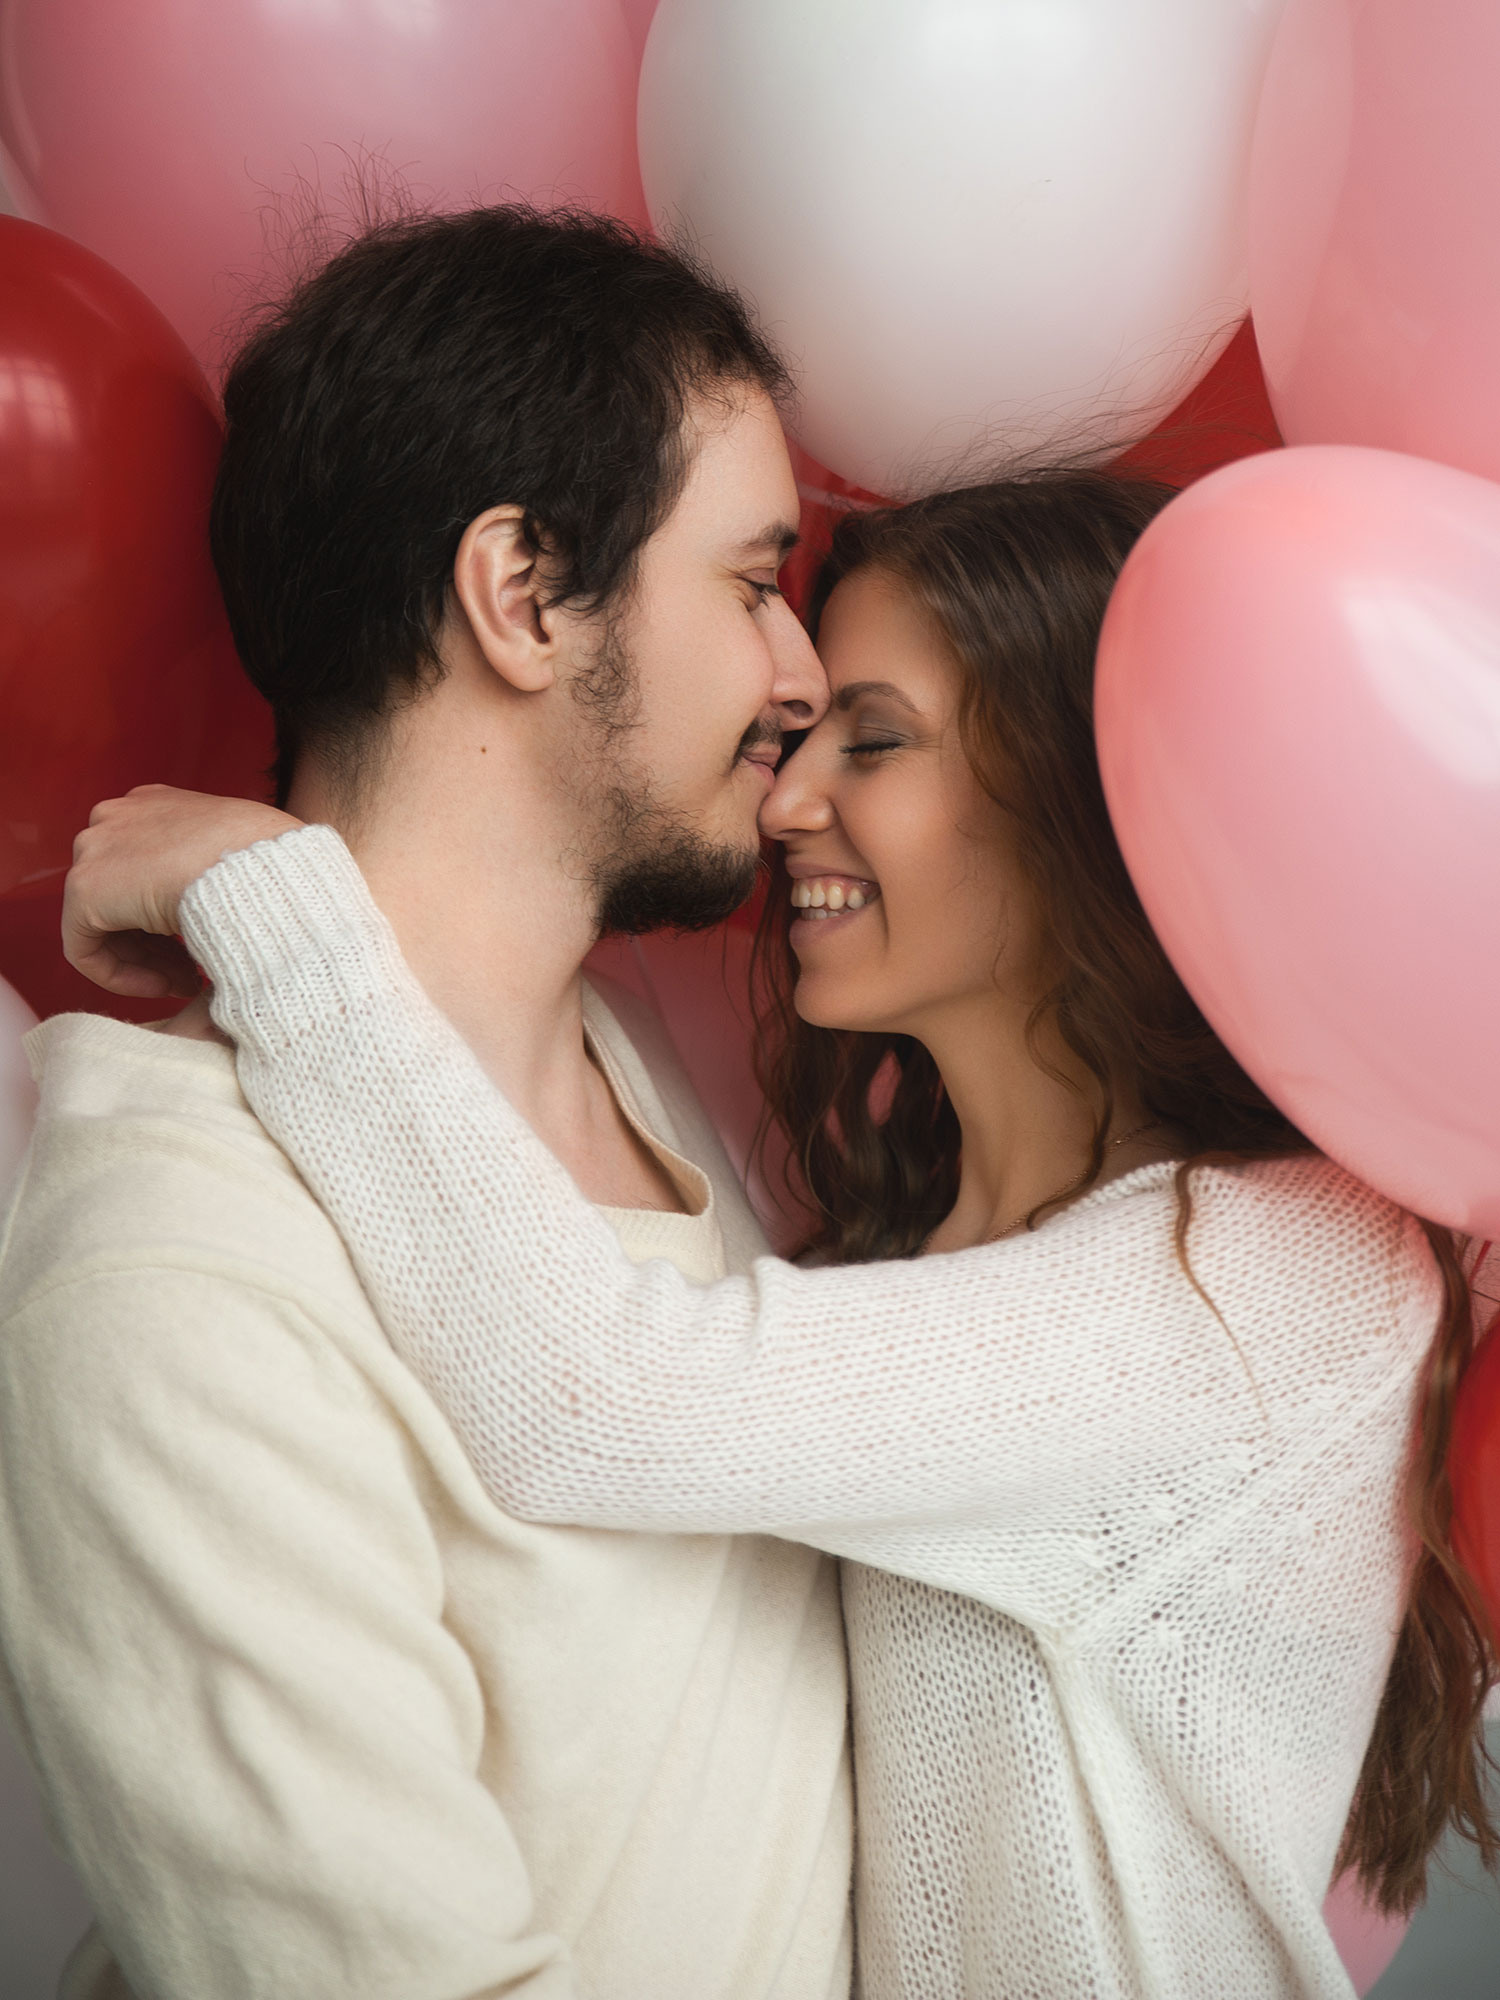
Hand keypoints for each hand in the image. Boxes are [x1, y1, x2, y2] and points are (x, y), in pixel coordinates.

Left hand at [64, 786, 302, 998]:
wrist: (260, 869)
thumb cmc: (271, 867)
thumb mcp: (243, 859)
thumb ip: (215, 878)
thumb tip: (219, 918)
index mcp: (155, 804)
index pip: (145, 869)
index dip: (171, 918)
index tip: (201, 942)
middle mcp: (118, 818)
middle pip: (122, 896)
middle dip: (157, 943)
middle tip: (194, 973)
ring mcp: (96, 848)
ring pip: (104, 924)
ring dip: (146, 961)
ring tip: (188, 983)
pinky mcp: (85, 888)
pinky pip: (85, 947)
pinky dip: (119, 975)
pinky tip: (165, 985)